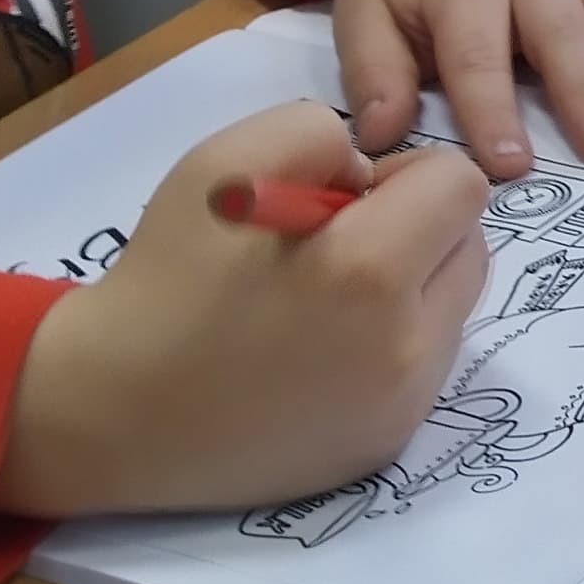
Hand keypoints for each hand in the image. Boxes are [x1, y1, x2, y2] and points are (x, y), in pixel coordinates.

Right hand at [0, 101, 489, 520]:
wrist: (112, 410)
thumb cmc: (166, 279)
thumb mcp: (227, 161)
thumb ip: (320, 136)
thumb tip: (376, 176)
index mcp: (368, 270)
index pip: (464, 185)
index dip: (405, 176)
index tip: (340, 199)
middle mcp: (404, 348)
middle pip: (471, 247)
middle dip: (417, 229)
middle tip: (331, 245)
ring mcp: (400, 407)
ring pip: (454, 309)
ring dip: (410, 287)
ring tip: (322, 300)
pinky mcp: (386, 447)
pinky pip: (424, 368)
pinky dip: (389, 345)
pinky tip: (317, 352)